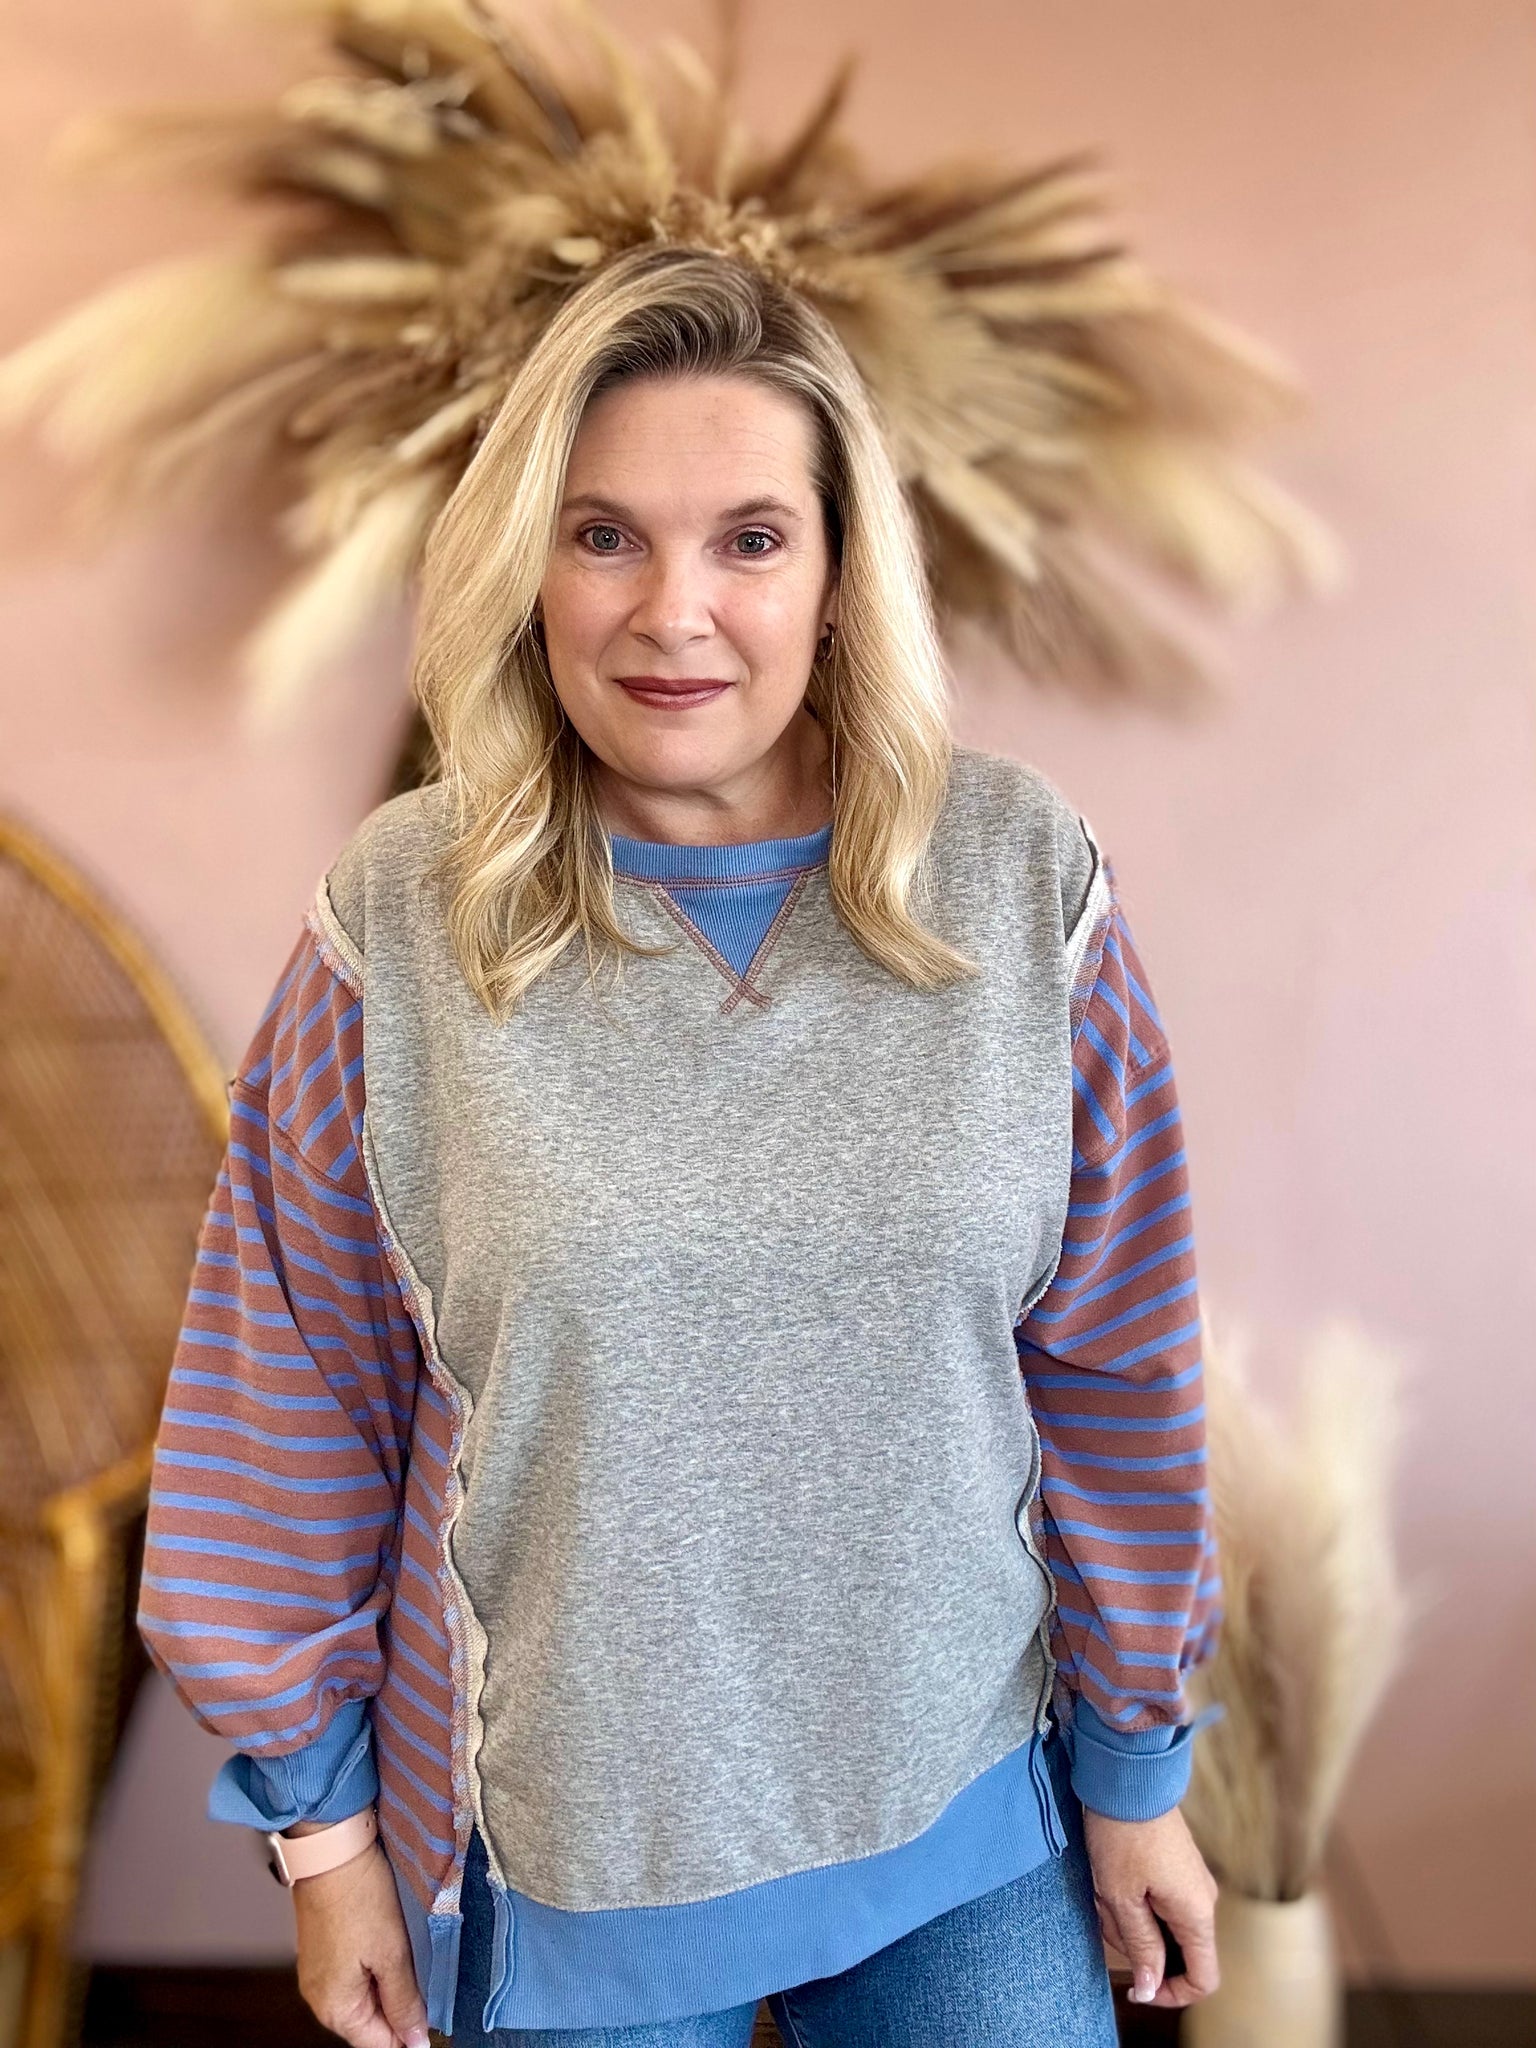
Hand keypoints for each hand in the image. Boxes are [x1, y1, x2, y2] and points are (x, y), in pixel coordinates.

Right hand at [285, 1820, 430, 2047]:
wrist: (332, 1850)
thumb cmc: (359, 1897)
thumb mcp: (392, 1953)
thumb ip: (404, 2001)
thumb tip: (415, 2041)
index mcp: (334, 2007)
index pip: (377, 2044)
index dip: (408, 2035)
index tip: (435, 2020)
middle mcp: (320, 1997)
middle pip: (368, 2024)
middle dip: (399, 2010)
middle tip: (426, 1982)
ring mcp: (318, 1975)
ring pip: (363, 2000)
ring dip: (388, 1988)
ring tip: (409, 1960)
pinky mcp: (322, 1953)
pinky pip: (353, 1978)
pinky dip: (375, 1971)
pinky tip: (391, 1948)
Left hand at [1081, 1802, 1219, 2009]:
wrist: (1127, 1778)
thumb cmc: (1122, 1836)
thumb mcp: (1123, 1898)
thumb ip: (1142, 1948)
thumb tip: (1151, 1989)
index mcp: (1197, 1914)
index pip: (1203, 1979)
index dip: (1171, 1994)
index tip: (1135, 1987)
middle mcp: (1202, 1901)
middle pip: (1174, 1952)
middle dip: (1135, 1943)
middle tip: (1106, 1910)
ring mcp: (1190, 1883)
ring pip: (1159, 1925)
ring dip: (1126, 1917)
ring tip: (1104, 1886)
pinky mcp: (1175, 1869)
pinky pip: (1155, 1902)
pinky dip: (1129, 1899)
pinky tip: (1110, 1878)